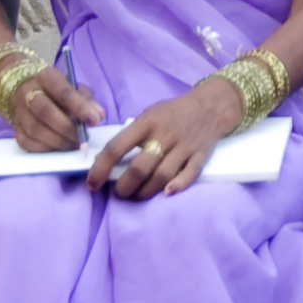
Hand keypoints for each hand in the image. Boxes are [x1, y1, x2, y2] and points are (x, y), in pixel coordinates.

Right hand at [6, 62, 105, 155]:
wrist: (22, 88)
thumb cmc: (55, 89)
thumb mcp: (72, 87)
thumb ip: (87, 100)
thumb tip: (99, 115)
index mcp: (46, 77)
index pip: (62, 91)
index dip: (79, 107)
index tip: (94, 120)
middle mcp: (28, 92)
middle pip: (45, 111)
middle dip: (67, 128)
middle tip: (83, 138)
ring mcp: (19, 111)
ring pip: (35, 129)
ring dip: (58, 141)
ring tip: (73, 145)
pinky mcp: (15, 128)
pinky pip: (26, 142)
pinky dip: (44, 148)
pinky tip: (58, 148)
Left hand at [91, 77, 244, 197]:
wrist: (209, 106)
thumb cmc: (172, 112)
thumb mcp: (149, 114)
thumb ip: (132, 134)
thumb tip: (108, 160)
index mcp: (147, 122)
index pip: (117, 147)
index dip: (101, 168)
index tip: (92, 183)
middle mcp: (165, 135)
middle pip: (139, 168)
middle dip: (124, 187)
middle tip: (119, 193)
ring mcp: (184, 146)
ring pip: (162, 176)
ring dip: (145, 192)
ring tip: (136, 196)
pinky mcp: (201, 155)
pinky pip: (189, 174)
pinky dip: (178, 186)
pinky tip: (166, 194)